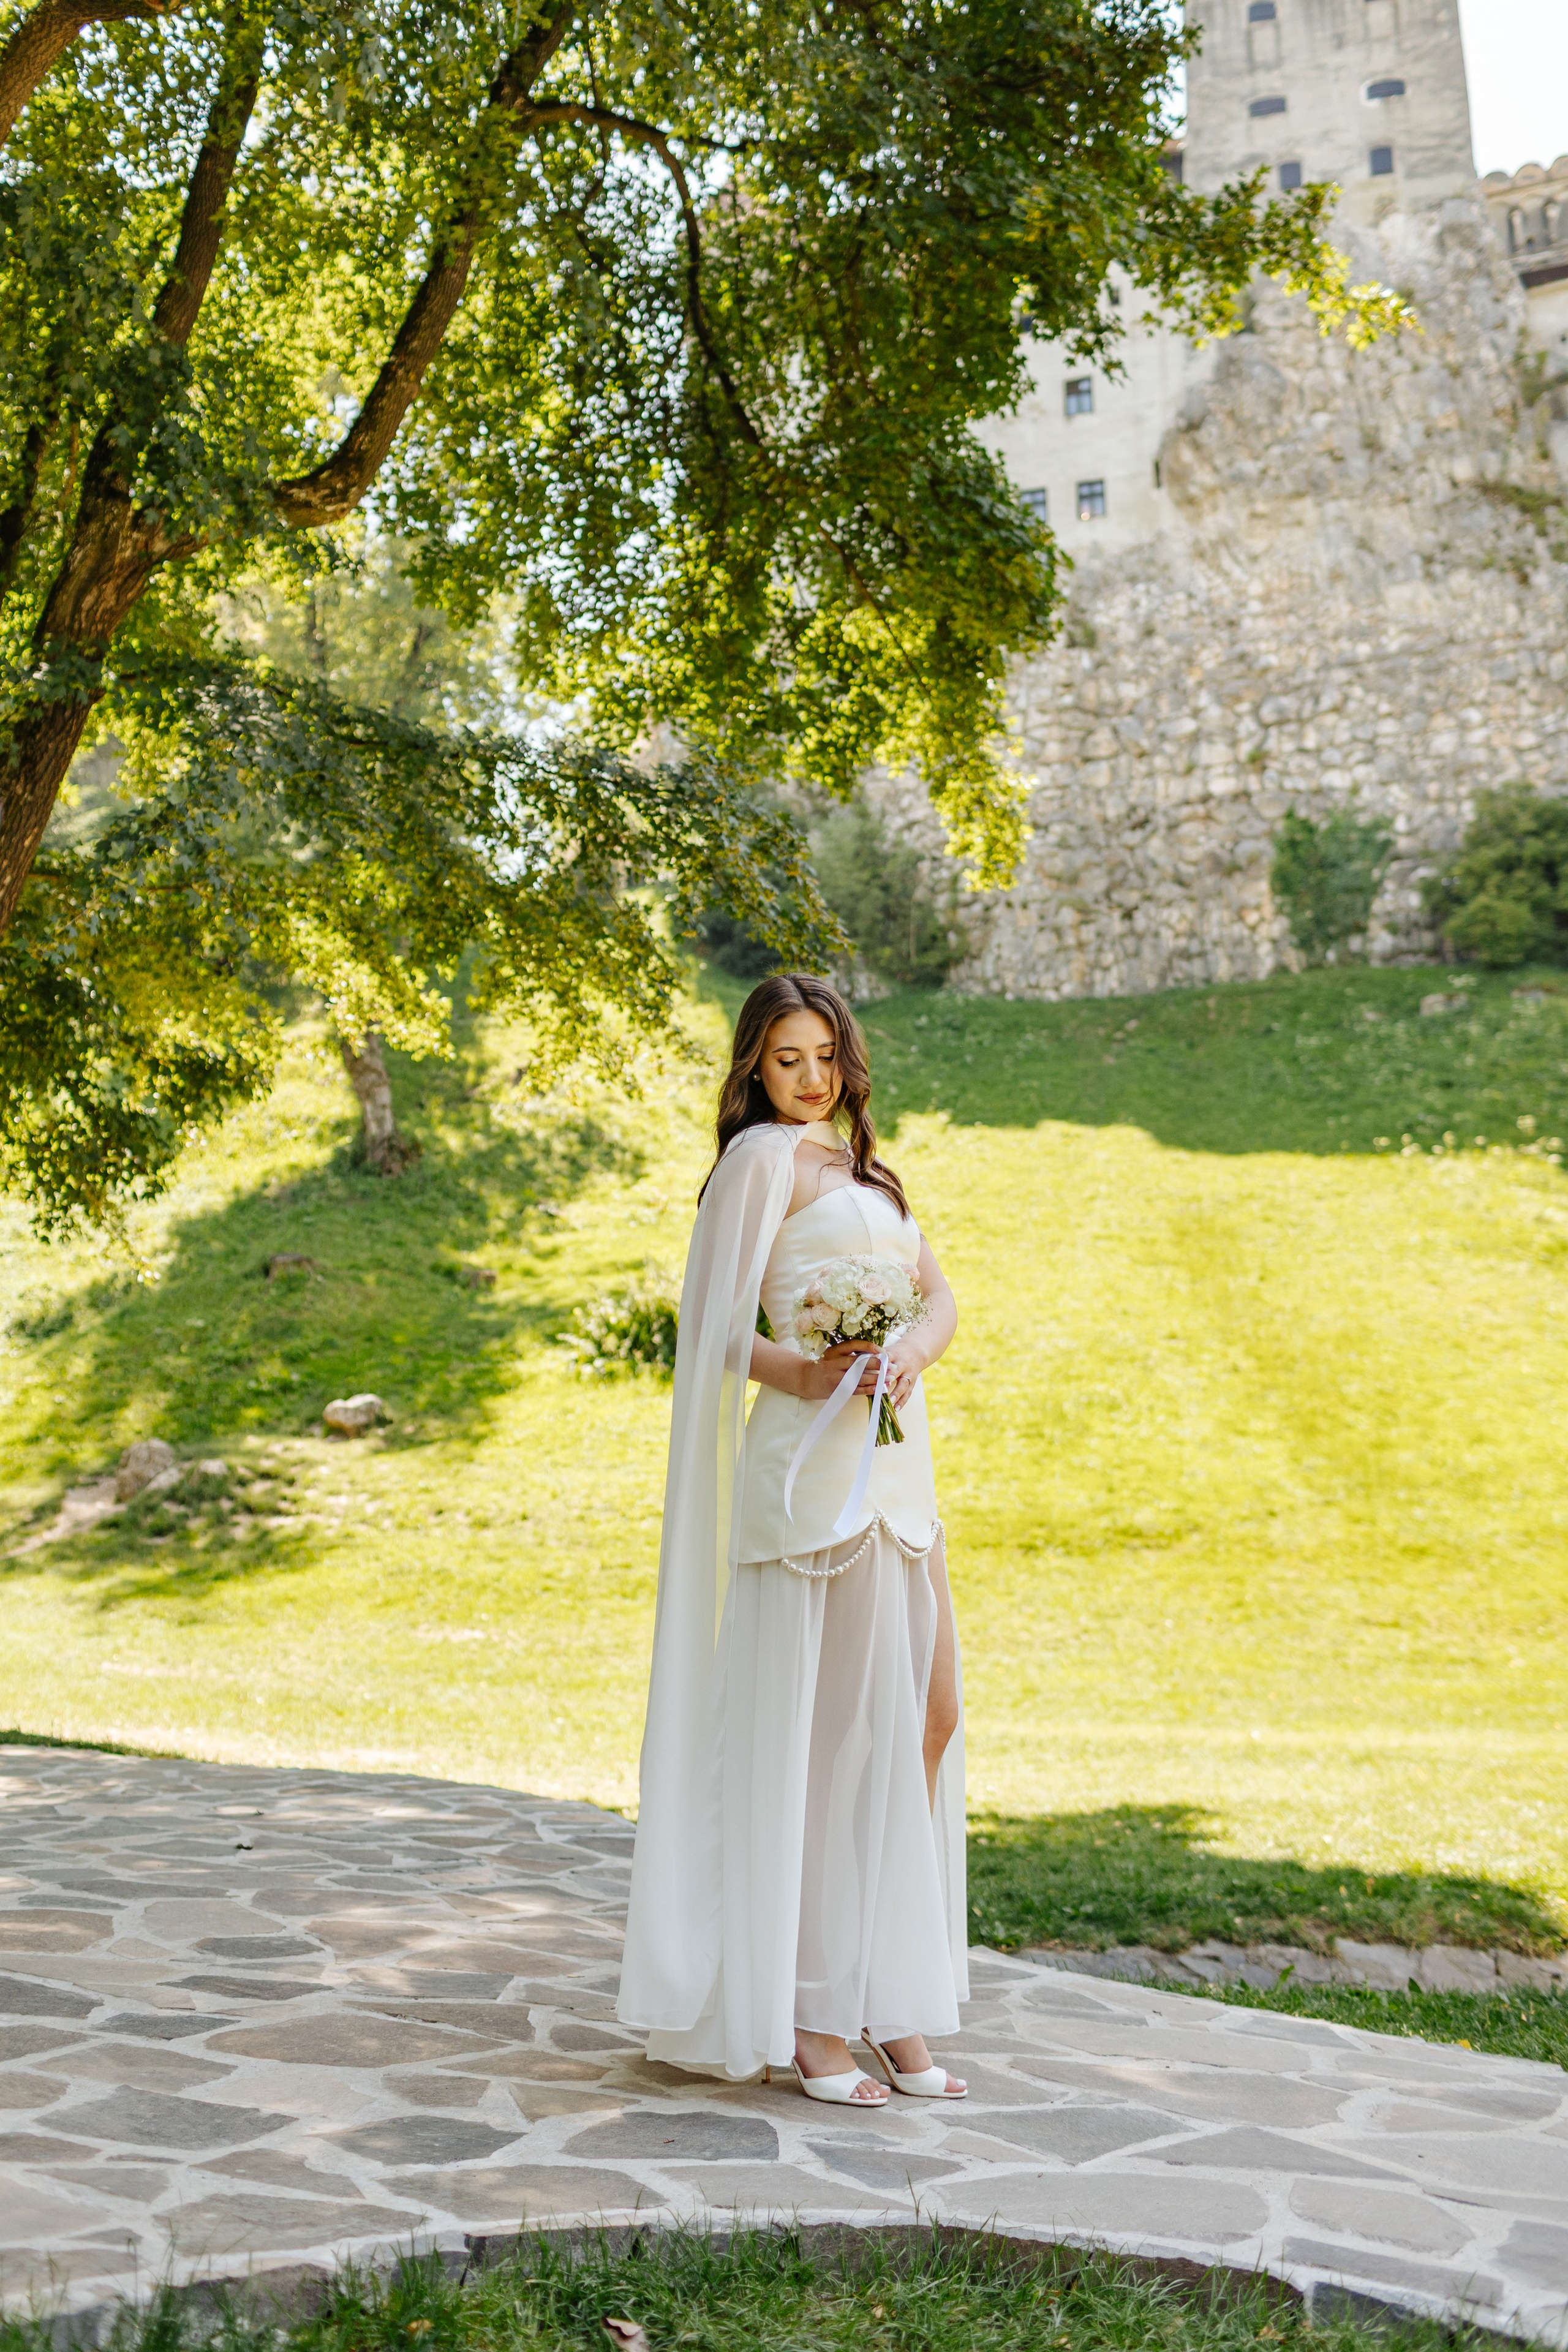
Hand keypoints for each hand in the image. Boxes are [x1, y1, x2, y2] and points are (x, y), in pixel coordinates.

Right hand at [800, 1338, 921, 1410]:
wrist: (806, 1380)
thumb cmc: (824, 1366)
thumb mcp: (833, 1355)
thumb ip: (850, 1354)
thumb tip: (874, 1354)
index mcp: (834, 1351)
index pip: (853, 1345)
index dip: (869, 1347)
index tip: (882, 1351)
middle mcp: (834, 1362)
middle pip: (859, 1362)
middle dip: (877, 1364)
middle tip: (891, 1366)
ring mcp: (834, 1376)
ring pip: (859, 1377)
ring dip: (876, 1378)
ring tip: (889, 1379)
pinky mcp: (836, 1389)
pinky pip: (856, 1389)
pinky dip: (869, 1389)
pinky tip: (879, 1389)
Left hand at [878, 1332, 924, 1413]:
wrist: (916, 1352)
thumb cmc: (896, 1353)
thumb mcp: (886, 1351)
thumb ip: (873, 1356)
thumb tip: (856, 1361)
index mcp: (894, 1354)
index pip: (887, 1358)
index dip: (881, 1363)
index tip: (873, 1368)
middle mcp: (903, 1364)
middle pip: (896, 1371)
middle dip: (889, 1378)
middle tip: (882, 1385)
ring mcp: (908, 1374)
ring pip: (903, 1383)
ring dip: (897, 1392)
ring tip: (890, 1400)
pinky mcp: (912, 1382)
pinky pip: (908, 1393)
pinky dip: (902, 1401)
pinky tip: (896, 1408)